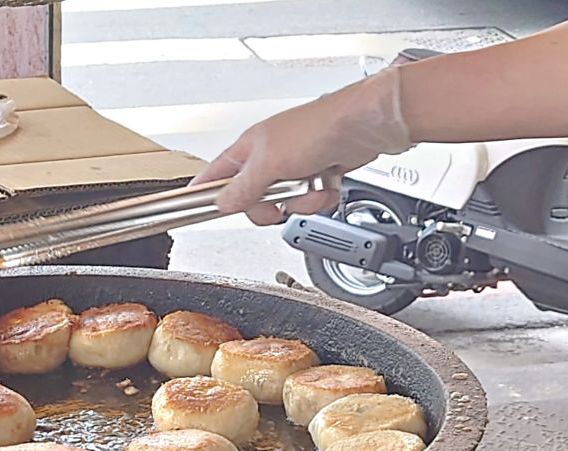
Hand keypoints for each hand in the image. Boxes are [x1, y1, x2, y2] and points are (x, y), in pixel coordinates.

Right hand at [192, 67, 411, 224]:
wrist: (365, 124)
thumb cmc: (319, 127)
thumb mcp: (270, 163)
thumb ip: (242, 188)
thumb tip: (222, 203)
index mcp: (250, 147)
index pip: (216, 174)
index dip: (207, 193)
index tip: (201, 209)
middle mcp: (269, 156)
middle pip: (252, 199)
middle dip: (269, 207)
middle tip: (277, 203)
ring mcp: (294, 165)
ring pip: (284, 204)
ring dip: (300, 202)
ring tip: (311, 187)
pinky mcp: (318, 173)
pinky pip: (309, 201)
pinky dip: (319, 198)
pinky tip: (327, 184)